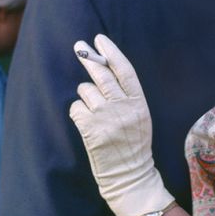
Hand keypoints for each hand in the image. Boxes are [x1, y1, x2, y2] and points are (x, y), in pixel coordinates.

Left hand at [69, 34, 173, 215]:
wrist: (130, 176)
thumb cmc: (133, 145)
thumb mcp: (138, 117)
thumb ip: (125, 96)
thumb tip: (104, 69)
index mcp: (138, 104)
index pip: (125, 71)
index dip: (112, 52)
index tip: (100, 39)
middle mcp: (123, 108)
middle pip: (102, 75)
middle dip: (88, 58)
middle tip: (79, 47)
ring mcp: (107, 119)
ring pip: (85, 91)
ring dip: (84, 96)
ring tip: (93, 112)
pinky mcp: (91, 130)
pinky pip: (76, 108)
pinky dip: (78, 112)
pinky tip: (86, 124)